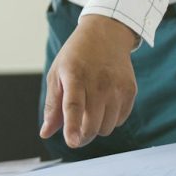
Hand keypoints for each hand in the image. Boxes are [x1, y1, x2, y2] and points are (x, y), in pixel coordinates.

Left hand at [41, 14, 136, 148]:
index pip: (74, 105)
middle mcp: (98, 81)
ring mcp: (117, 86)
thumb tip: (45, 132)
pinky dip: (110, 119)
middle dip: (82, 135)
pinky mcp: (130, 90)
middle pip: (91, 124)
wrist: (106, 34)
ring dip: (96, 127)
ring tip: (91, 108)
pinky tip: (105, 103)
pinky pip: (119, 121)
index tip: (72, 142)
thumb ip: (53, 105)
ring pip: (106, 128)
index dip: (72, 126)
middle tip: (75, 131)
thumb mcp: (57, 74)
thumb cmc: (76, 56)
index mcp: (74, 75)